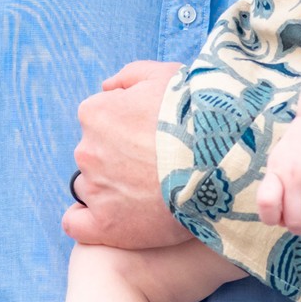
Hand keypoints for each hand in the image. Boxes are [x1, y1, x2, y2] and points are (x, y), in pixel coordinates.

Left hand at [62, 60, 191, 249]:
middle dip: (118, 161)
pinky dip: (87, 222)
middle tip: (154, 168)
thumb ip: (129, 77)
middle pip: (94, 157)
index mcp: (95, 114)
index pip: (98, 123)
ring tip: (148, 195)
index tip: (148, 141)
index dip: (123, 132)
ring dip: (111, 191)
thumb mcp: (164, 76)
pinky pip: (77, 225)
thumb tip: (106, 88)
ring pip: (91, 189)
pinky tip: (111, 220)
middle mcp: (87, 149)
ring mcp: (95, 189)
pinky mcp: (107, 225)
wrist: (223, 161)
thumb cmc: (196, 115)